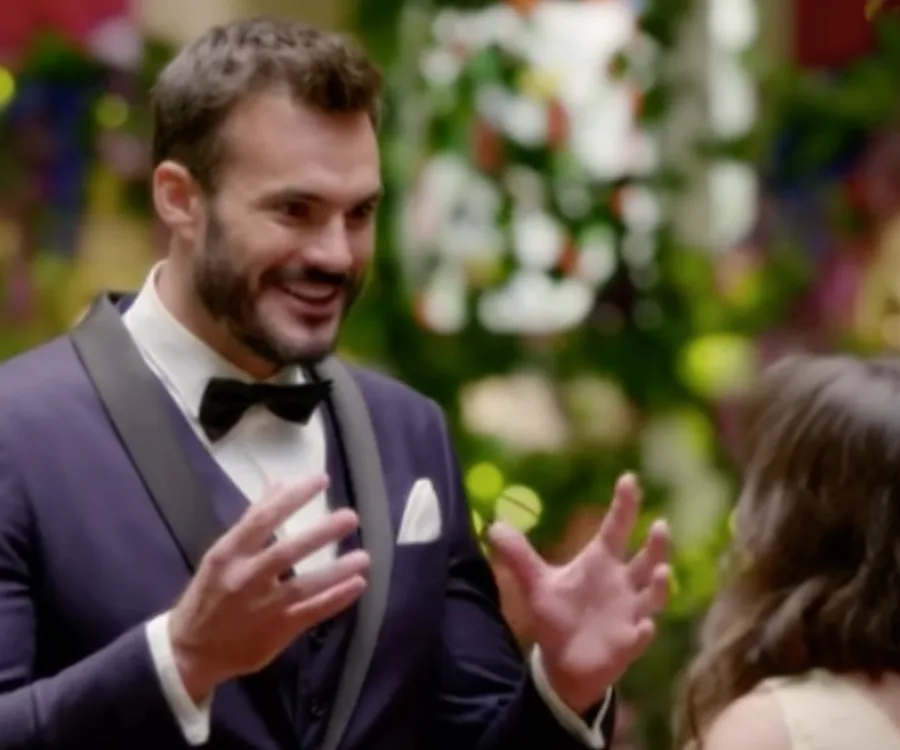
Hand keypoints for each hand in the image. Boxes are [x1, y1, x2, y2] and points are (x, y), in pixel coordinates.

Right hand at [168, 474, 368, 702]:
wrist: (190, 652)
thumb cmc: (210, 594)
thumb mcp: (222, 554)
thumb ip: (253, 520)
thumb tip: (279, 484)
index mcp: (229, 554)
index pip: (262, 519)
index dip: (293, 498)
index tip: (321, 479)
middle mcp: (245, 579)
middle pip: (286, 552)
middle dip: (320, 534)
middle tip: (351, 517)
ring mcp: (262, 608)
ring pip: (304, 586)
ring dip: (336, 571)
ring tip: (364, 557)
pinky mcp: (276, 631)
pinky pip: (311, 612)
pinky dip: (336, 599)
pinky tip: (357, 585)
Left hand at [488, 473, 668, 713]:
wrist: (564, 662)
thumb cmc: (558, 615)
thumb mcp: (536, 583)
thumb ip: (519, 555)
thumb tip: (494, 525)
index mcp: (601, 562)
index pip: (616, 528)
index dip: (624, 505)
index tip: (630, 479)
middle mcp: (622, 583)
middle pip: (645, 559)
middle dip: (656, 545)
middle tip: (661, 524)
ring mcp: (630, 613)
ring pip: (652, 596)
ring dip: (659, 584)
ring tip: (661, 571)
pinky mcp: (627, 643)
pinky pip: (640, 636)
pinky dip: (644, 631)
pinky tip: (646, 626)